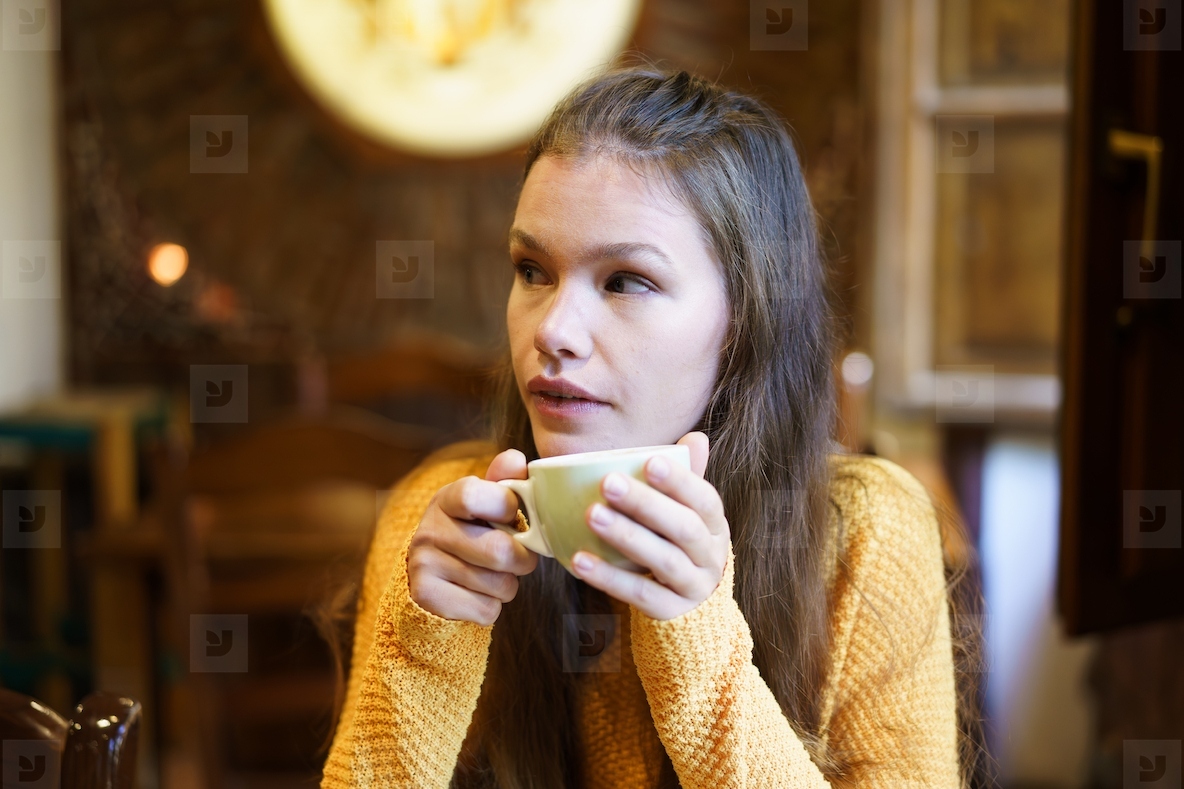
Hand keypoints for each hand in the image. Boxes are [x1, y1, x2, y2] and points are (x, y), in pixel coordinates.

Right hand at [406, 449, 538, 625]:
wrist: (432, 577)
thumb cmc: (471, 533)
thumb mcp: (485, 504)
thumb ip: (505, 481)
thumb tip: (515, 459)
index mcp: (447, 499)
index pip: (475, 496)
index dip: (507, 508)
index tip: (513, 517)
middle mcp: (429, 530)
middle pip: (500, 552)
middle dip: (523, 560)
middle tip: (519, 559)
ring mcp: (423, 564)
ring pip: (499, 585)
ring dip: (508, 585)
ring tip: (493, 576)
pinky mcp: (426, 597)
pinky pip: (486, 609)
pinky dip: (491, 607)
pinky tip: (476, 594)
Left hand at [570, 432, 730, 620]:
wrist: (694, 612)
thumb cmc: (680, 548)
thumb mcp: (688, 515)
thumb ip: (685, 480)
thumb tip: (694, 439)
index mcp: (715, 526)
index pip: (705, 500)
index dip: (680, 481)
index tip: (650, 461)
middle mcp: (711, 556)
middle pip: (684, 528)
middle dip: (646, 504)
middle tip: (608, 483)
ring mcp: (694, 587)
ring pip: (664, 560)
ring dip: (627, 536)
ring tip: (592, 516)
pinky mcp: (672, 613)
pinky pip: (641, 595)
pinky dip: (610, 578)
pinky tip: (580, 560)